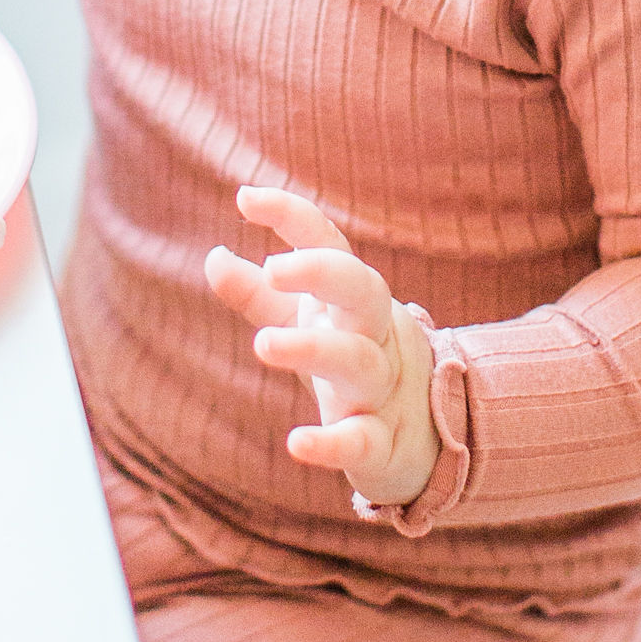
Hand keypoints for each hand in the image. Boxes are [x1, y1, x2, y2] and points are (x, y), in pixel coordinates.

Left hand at [205, 185, 441, 513]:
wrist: (427, 434)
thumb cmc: (352, 362)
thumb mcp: (307, 323)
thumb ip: (259, 294)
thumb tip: (213, 255)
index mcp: (352, 299)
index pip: (329, 244)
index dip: (292, 216)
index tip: (245, 197)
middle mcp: (373, 334)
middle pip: (362, 289)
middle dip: (323, 272)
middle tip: (273, 268)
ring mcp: (382, 387)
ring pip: (359, 360)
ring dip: (313, 349)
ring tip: (264, 343)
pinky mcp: (382, 442)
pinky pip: (364, 441)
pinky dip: (333, 443)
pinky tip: (297, 443)